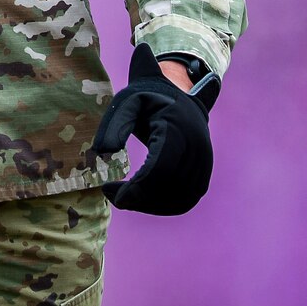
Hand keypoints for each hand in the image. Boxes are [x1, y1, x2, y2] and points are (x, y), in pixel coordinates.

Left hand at [91, 44, 213, 214]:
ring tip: (124, 196)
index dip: (135, 188)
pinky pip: (185, 202)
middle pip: (168, 188)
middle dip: (137, 199)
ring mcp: (204, 165)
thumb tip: (102, 151)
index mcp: (178, 129)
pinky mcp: (203, 176)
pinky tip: (140, 199)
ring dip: (148, 206)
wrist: (179, 98)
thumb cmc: (148, 100)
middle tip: (111, 193)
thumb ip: (114, 124)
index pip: (161, 170)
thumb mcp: (127, 102)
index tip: (108, 190)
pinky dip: (161, 207)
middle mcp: (197, 149)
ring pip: (178, 201)